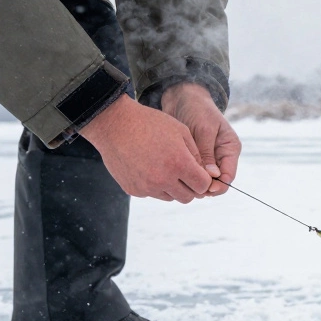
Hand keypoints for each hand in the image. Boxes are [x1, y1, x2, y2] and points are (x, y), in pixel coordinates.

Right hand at [80, 95, 213, 202]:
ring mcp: (147, 187)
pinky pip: (152, 194)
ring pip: (170, 197)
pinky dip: (155, 186)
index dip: (204, 180)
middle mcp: (163, 179)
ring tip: (166, 168)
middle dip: (190, 187)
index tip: (200, 174)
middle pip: (187, 197)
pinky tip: (149, 168)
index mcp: (179, 164)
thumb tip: (205, 174)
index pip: (203, 186)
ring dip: (173, 187)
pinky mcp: (134, 190)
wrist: (114, 124)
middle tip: (186, 175)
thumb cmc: (150, 123)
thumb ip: (196, 154)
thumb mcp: (180, 131)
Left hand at [156, 83, 240, 195]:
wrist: (181, 97)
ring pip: (202, 181)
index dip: (217, 186)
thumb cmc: (197, 109)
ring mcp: (207, 159)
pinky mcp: (194, 158)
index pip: (228, 176)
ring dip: (192, 183)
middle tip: (187, 186)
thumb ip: (207, 153)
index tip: (202, 187)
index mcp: (230, 148)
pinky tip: (174, 176)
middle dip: (203, 186)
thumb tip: (213, 176)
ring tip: (178, 180)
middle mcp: (221, 157)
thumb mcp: (204, 129)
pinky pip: (191, 174)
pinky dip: (184, 177)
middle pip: (216, 182)